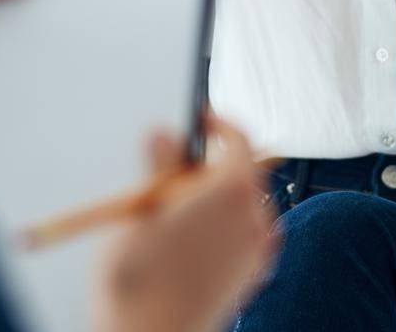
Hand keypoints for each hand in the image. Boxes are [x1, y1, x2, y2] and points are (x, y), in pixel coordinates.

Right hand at [93, 115, 276, 331]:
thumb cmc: (139, 278)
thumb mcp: (139, 207)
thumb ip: (158, 164)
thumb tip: (165, 133)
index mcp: (232, 190)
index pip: (238, 139)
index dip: (217, 123)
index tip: (199, 118)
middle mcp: (254, 218)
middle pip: (243, 171)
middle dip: (211, 163)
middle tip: (172, 167)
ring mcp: (256, 250)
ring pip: (244, 204)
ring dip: (217, 196)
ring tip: (175, 207)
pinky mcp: (251, 276)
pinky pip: (245, 234)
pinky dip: (225, 226)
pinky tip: (191, 238)